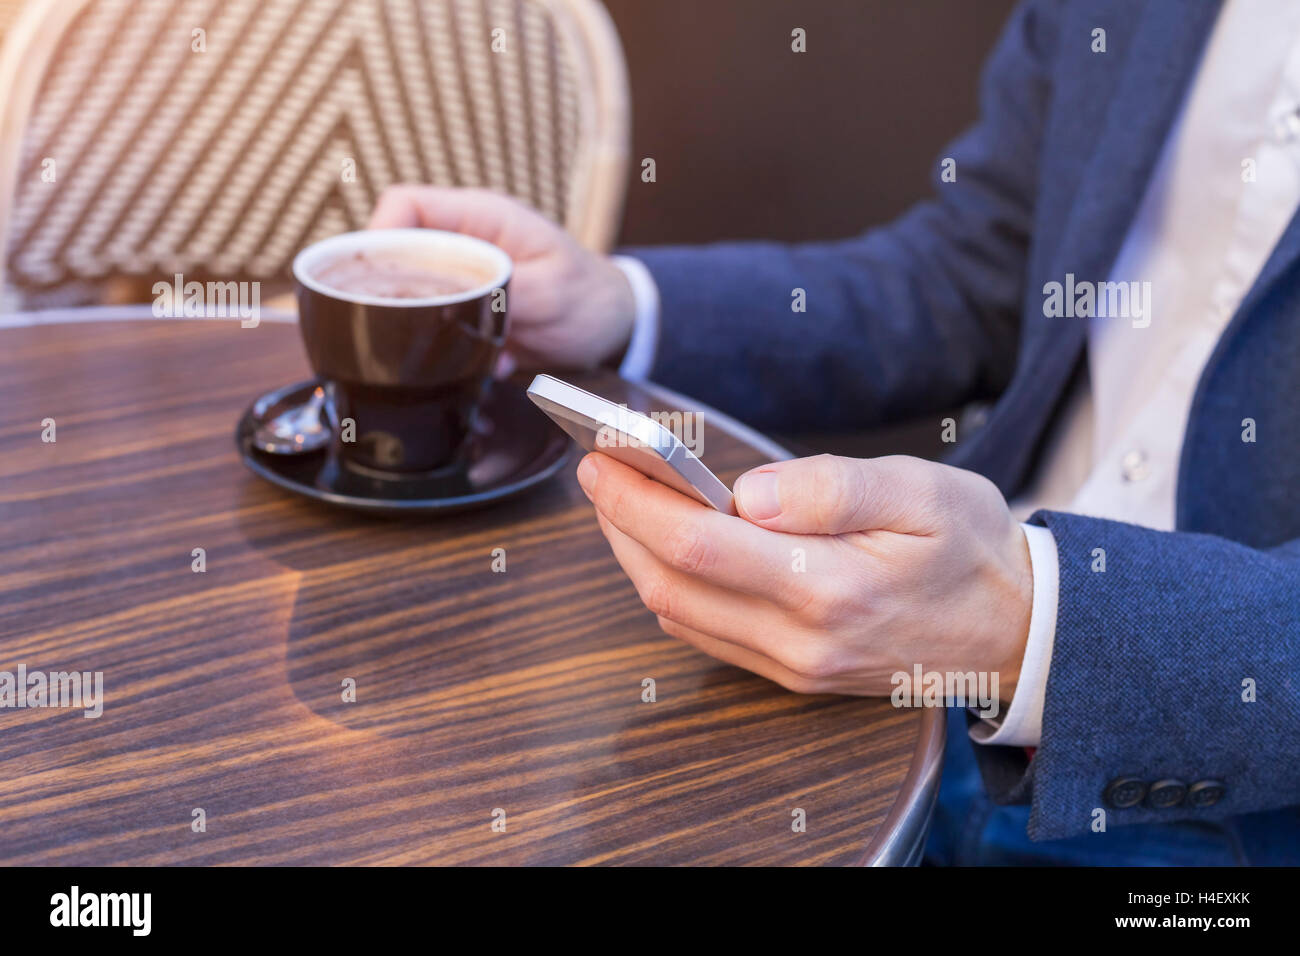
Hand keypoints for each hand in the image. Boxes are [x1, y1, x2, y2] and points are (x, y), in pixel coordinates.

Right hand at [369, 185, 635, 372]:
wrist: (613, 328)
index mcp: (481, 219)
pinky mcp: (465, 313)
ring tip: (422, 351)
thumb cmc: (589, 298)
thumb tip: (447, 306)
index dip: (379, 235)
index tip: (370, 278)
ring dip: (411, 325)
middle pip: (395, 252)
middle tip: (386, 327)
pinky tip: (468, 366)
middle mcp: (463, 245)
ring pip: (406, 292)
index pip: (406, 205)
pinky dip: (440, 351)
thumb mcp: (548, 292)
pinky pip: (432, 326)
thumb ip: (497, 292)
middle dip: (383, 289)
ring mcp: (462, 280)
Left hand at [576, 451, 1032, 699]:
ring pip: (679, 613)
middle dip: (620, 526)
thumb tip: (749, 493)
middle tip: (599, 471)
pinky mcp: (794, 675)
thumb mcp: (921, 492)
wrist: (1018, 632)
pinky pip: (707, 635)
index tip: (600, 458)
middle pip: (669, 584)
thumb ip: (833, 488)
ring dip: (638, 557)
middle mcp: (800, 642)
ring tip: (624, 501)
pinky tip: (669, 548)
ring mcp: (794, 667)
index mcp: (828, 588)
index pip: (697, 543)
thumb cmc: (972, 549)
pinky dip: (672, 588)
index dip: (635, 500)